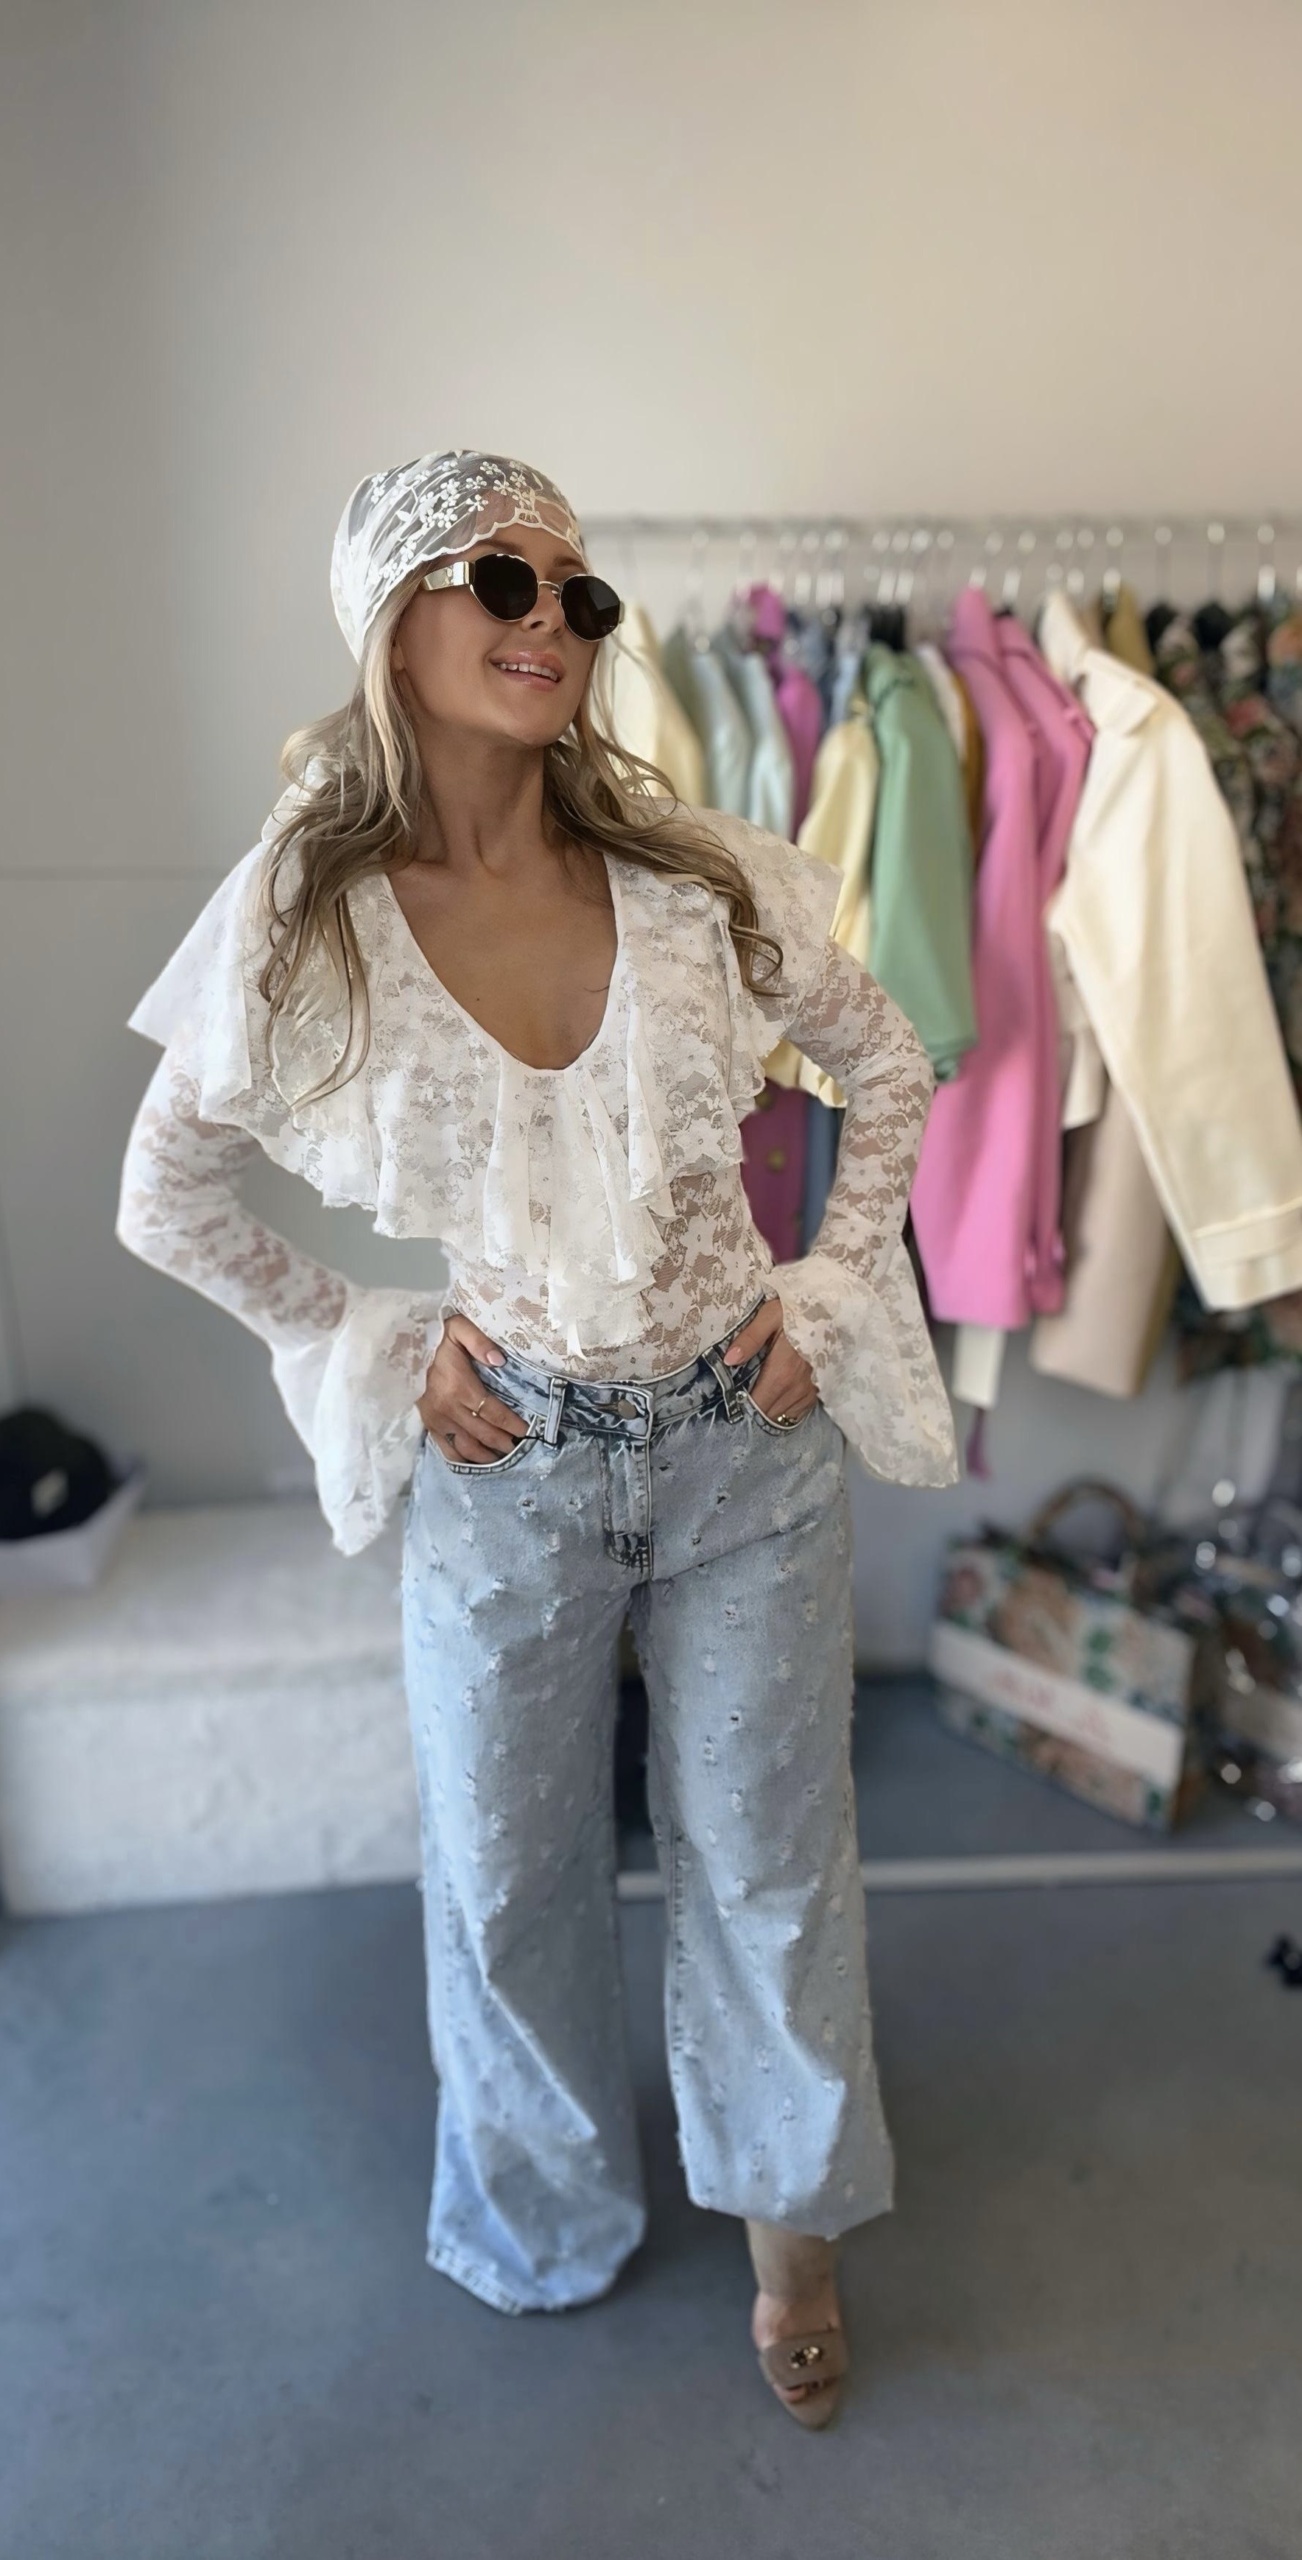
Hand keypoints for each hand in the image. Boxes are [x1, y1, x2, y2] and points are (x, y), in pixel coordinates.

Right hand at [416, 1312, 530, 1463]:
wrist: (403, 1349)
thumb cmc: (437, 1339)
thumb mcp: (459, 1329)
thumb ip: (479, 1341)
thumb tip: (499, 1359)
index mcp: (459, 1387)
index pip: (493, 1412)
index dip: (512, 1424)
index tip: (528, 1431)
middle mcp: (448, 1409)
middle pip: (484, 1434)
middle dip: (505, 1443)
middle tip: (523, 1447)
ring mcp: (437, 1420)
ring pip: (467, 1447)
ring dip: (488, 1455)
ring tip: (505, 1457)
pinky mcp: (428, 1425)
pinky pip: (448, 1450)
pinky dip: (465, 1459)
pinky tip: (479, 1461)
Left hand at [722, 1294, 817, 1421]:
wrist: (832, 1310)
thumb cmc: (798, 1311)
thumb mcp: (770, 1316)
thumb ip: (750, 1338)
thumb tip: (729, 1360)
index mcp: (782, 1373)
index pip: (756, 1405)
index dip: (739, 1407)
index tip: (729, 1400)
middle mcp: (796, 1388)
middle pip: (767, 1414)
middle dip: (751, 1410)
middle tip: (738, 1398)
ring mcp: (809, 1392)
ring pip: (781, 1416)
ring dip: (766, 1410)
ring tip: (755, 1396)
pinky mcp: (817, 1392)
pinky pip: (795, 1412)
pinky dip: (782, 1409)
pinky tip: (774, 1396)